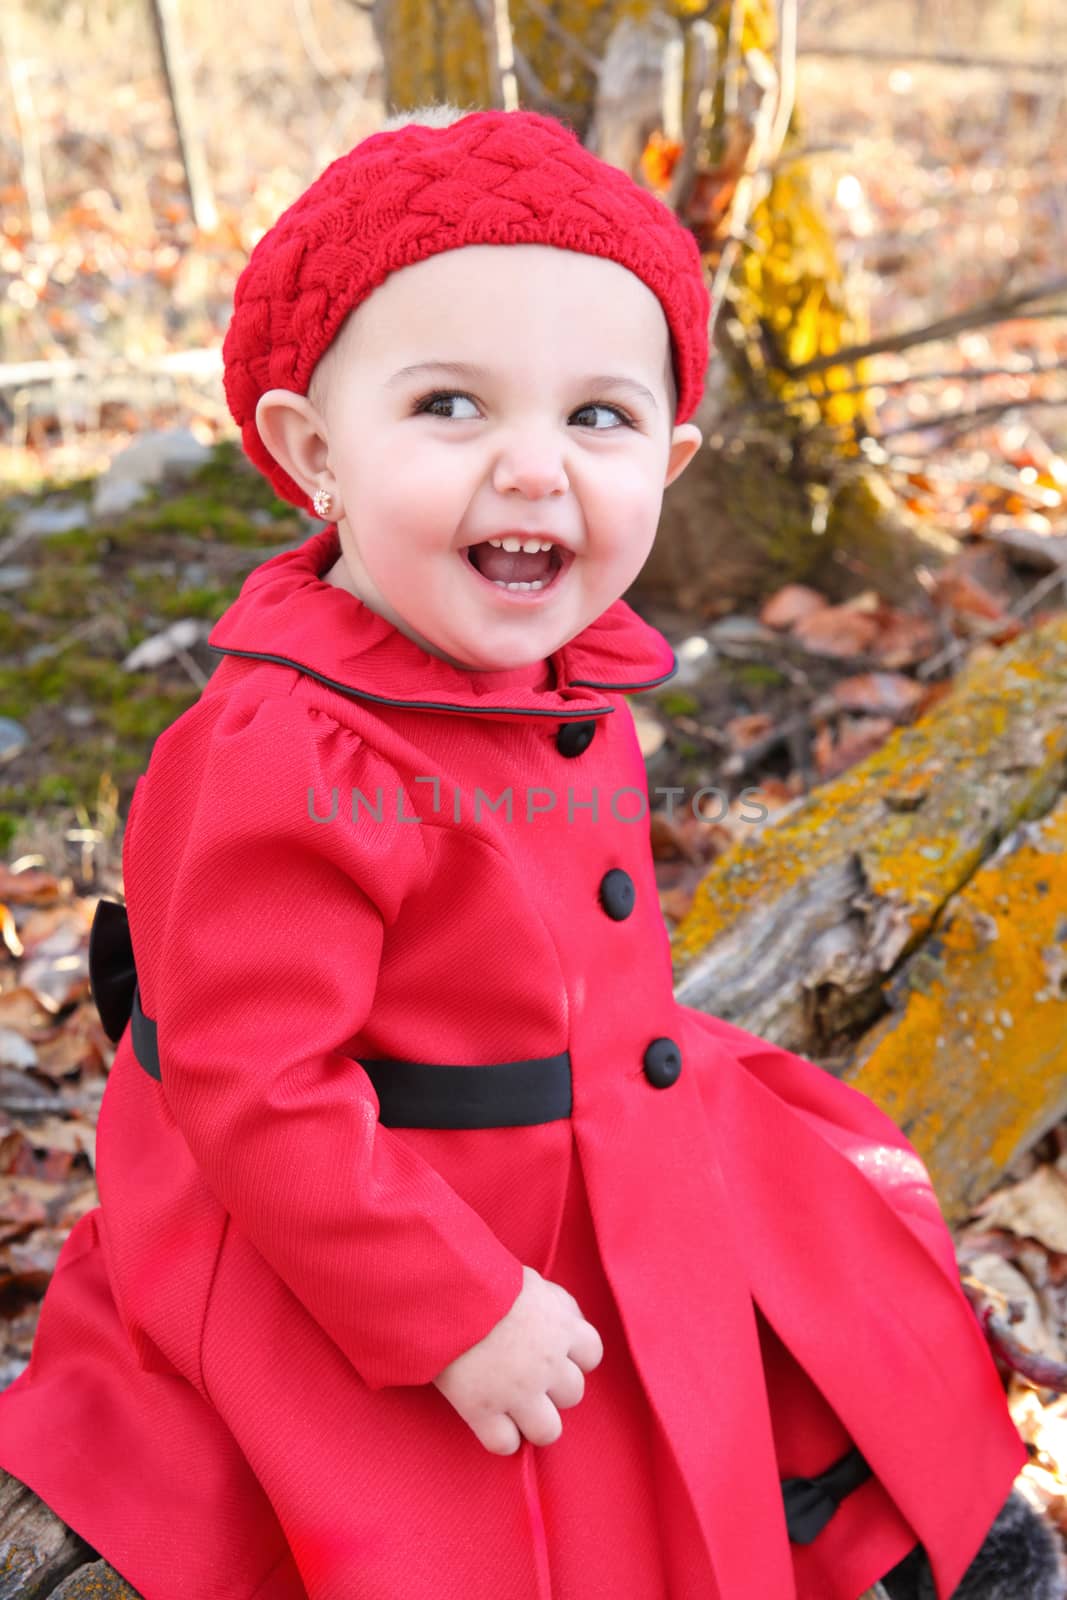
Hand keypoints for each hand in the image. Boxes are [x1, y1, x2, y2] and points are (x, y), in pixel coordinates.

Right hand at [431, 1265, 603, 1454]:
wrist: (443, 1289)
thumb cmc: (482, 1275)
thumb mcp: (530, 1280)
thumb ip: (553, 1303)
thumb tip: (567, 1321)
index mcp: (560, 1326)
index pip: (591, 1354)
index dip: (573, 1357)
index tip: (554, 1354)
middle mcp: (547, 1363)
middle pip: (572, 1394)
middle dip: (552, 1389)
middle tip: (527, 1379)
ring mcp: (517, 1391)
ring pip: (548, 1431)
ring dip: (533, 1422)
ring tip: (513, 1410)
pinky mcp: (482, 1410)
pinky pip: (504, 1444)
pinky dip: (499, 1437)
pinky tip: (488, 1421)